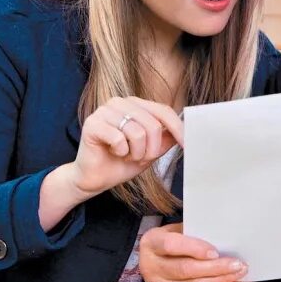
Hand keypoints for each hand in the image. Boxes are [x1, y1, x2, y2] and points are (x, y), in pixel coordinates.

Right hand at [68, 96, 182, 199]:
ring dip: (135, 153)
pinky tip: (112, 152)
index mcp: (135, 104)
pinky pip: (119, 139)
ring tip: (125, 155)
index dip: (178, 128)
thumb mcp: (150, 151)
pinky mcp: (92, 123)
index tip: (187, 145)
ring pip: (137, 133)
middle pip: (153, 124)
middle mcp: (120, 102)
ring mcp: (104, 111)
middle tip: (139, 158)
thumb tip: (186, 131)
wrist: (94, 179)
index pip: (163, 111)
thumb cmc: (120, 163)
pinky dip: (120, 152)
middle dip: (151, 149)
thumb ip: (165, 139)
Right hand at [138, 224, 247, 281]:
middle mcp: (150, 267)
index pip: (171, 245)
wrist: (153, 260)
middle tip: (238, 264)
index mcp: (151, 243)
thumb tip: (223, 238)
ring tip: (238, 274)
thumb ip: (193, 233)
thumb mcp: (177, 230)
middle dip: (215, 268)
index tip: (216, 251)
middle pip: (185, 269)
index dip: (195, 248)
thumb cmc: (172, 241)